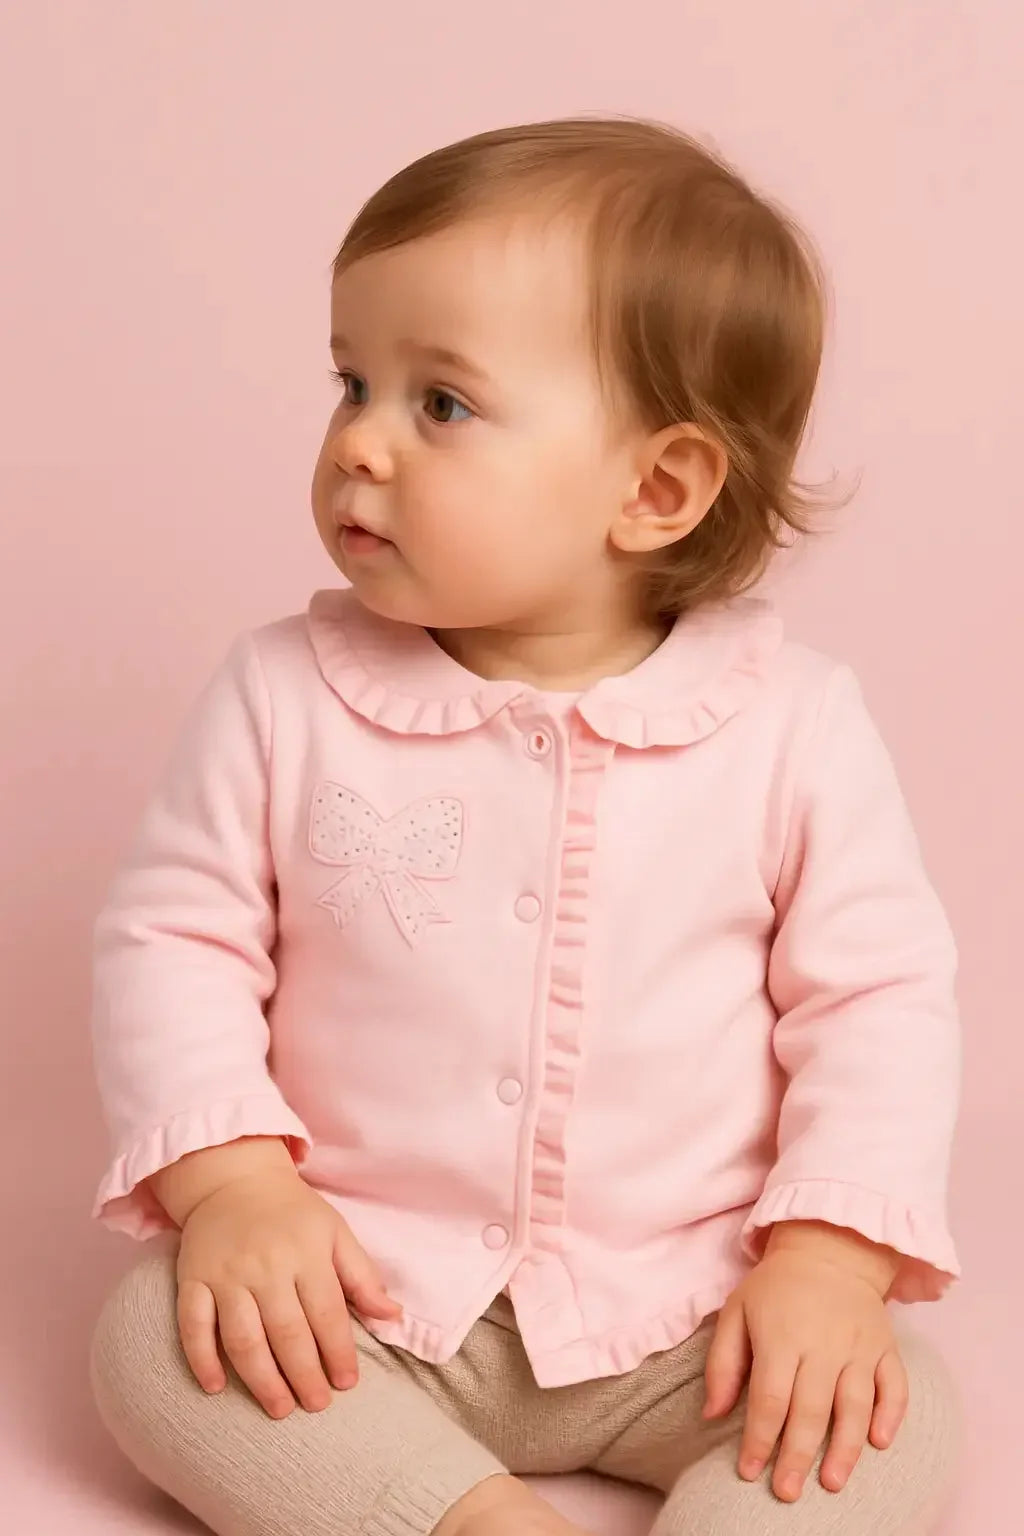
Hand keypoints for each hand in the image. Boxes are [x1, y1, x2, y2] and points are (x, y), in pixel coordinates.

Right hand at [174, 1162, 401, 1418]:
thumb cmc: (293, 1213)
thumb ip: (363, 1276)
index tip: (347, 1384)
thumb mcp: (335, 1232)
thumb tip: (393, 1317)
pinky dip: (201, 1359)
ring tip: (280, 1408)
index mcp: (306, 1253)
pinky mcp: (192, 1279)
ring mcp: (226, 1275)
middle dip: (304, 1375)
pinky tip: (214, 1388)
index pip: (327, 1313)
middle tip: (316, 1405)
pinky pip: (193, 1325)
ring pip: (243, 1338)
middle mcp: (266, 1266)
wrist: (233, 1179)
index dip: (339, 1352)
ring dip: (261, 1379)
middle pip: (286, 1332)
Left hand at [703, 1223, 906, 1501]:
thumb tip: (712, 1414)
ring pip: (854, 1407)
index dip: (759, 1439)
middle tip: (786, 1493)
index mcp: (782, 1337)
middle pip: (811, 1410)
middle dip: (797, 1456)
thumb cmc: (776, 1286)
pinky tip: (879, 1442)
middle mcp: (823, 1345)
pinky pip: (895, 1386)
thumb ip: (722, 1363)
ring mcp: (859, 1347)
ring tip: (831, 1483)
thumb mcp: (737, 1310)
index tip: (749, 1471)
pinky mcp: (886, 1347)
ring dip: (845, 1449)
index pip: (770, 1399)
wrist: (830, 1246)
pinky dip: (891, 1416)